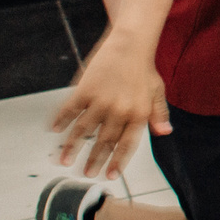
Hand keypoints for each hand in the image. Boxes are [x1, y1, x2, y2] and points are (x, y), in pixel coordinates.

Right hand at [49, 40, 170, 178]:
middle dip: (94, 160)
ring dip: (72, 147)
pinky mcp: (85, 89)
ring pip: (83, 130)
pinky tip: (54, 131)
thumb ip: (158, 113)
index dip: (118, 162)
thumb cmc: (143, 68)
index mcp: (138, 114)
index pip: (127, 145)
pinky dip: (61, 121)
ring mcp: (101, 100)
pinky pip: (70, 110)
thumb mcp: (157, 91)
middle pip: (104, 142)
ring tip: (64, 161)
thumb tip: (164, 133)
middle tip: (86, 174)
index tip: (110, 176)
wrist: (130, 43)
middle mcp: (120, 111)